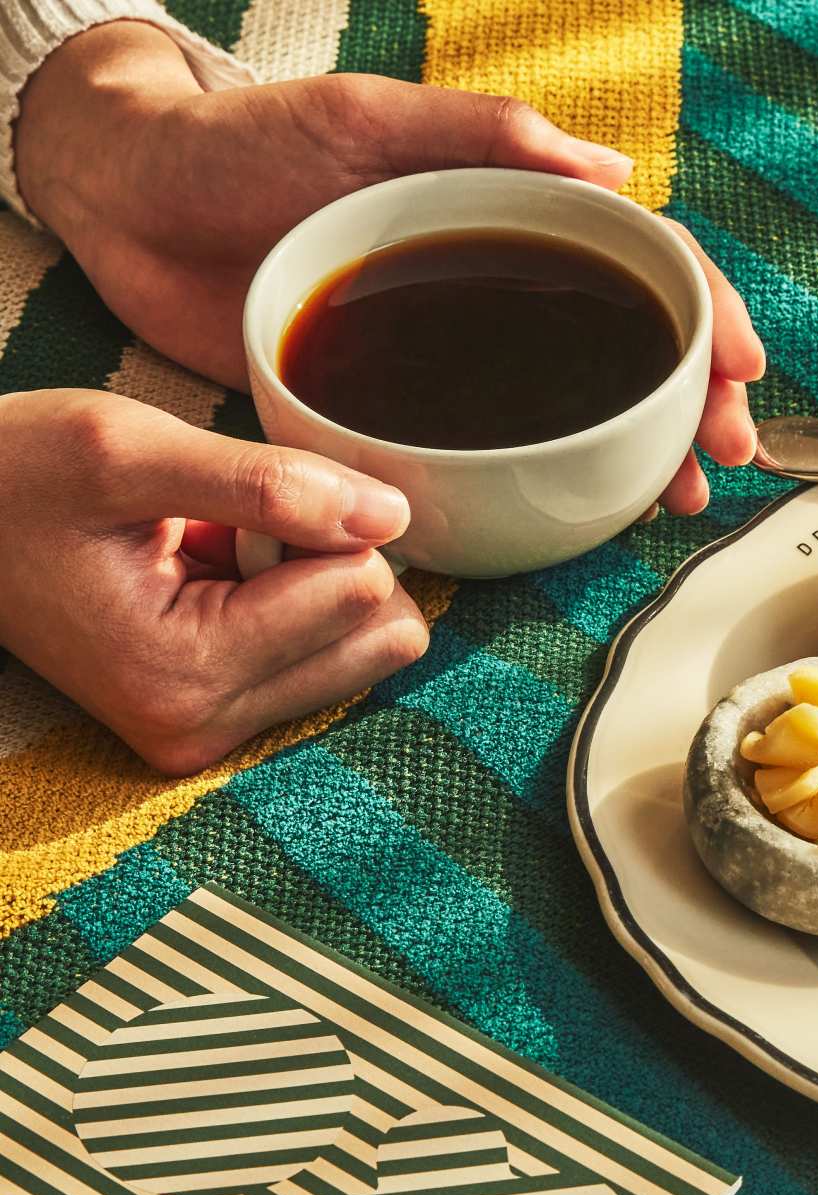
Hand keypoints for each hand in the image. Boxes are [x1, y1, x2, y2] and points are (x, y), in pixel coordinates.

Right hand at [0, 388, 427, 774]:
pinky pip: (322, 660)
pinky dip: (284, 607)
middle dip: (327, 566)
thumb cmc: (16, 474)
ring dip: (307, 587)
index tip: (224, 509)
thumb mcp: (127, 448)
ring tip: (209, 557)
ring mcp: (210, 735)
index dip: (315, 521)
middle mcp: (204, 729)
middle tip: (225, 535)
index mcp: (184, 675)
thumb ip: (270, 483)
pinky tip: (207, 578)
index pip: (359, 590)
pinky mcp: (215, 723)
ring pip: (365, 651)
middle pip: (381, 638)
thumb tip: (392, 517)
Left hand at [13, 20, 763, 515]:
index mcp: (509, 206)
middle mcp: (501, 280)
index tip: (740, 366)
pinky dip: (556, 484)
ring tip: (678, 499)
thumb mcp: (363, 122)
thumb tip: (612, 171)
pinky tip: (589, 512)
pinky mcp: (411, 404)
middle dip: (695, 399)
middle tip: (723, 454)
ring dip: (643, 452)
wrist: (127, 206)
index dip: (705, 311)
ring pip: (581, 405)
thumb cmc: (237, 144)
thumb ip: (481, 135)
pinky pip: (502, 447)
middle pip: (630, 343)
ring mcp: (462, 349)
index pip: (642, 257)